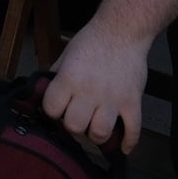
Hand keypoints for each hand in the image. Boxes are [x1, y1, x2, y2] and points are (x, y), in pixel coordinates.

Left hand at [41, 26, 149, 155]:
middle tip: (78, 117)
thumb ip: (56, 76)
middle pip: (74, 126)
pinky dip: (128, 143)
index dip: (53, 111)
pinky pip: (133, 130)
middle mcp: (89, 91)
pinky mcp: (133, 102)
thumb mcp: (65, 55)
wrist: (122, 31)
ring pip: (100, 134)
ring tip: (96, 126)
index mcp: (69, 78)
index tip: (58, 108)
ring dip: (96, 135)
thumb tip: (44, 94)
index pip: (51, 109)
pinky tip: (123, 147)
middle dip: (73, 125)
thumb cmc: (91, 41)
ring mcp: (113, 98)